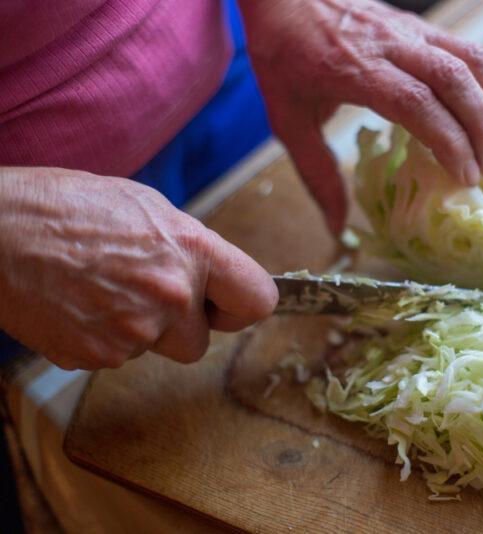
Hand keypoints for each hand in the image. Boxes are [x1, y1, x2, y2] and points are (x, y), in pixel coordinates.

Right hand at [0, 168, 277, 369]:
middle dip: (178, 325)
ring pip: (156, 350)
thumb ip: (188, 248)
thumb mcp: (145, 207)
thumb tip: (211, 275)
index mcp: (192, 251)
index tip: (228, 305)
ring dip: (139, 331)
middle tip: (141, 291)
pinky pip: (117, 357)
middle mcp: (172, 296)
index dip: (242, 305)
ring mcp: (134, 333)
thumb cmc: (64, 208)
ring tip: (101, 289)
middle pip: (200, 341)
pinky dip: (103, 339)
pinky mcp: (98, 357)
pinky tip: (80, 304)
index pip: (258, 300)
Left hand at [239, 0, 482, 233]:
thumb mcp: (288, 120)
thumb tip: (335, 228)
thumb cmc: (283, 55)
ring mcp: (411, 30)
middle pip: (457, 81)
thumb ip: (316, 175)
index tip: (464, 177)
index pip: (418, 103)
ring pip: (473, 61)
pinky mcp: (421, 25)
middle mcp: (392, 45)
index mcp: (358, 70)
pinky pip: (470, 50)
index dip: (449, 141)